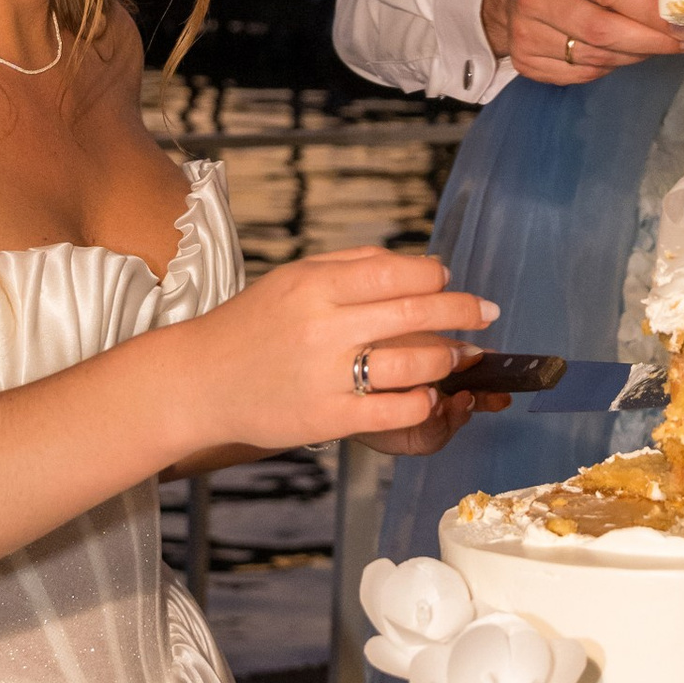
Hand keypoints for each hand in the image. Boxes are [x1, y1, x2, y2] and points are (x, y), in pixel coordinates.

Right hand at [173, 251, 497, 458]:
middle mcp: (323, 326)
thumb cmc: (251, 326)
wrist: (198, 382)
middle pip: (417, 313)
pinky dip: (423, 402)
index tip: (450, 281)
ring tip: (460, 357)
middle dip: (463, 312)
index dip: (437, 276)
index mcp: (316, 285)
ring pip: (414, 363)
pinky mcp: (326, 419)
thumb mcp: (293, 278)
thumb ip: (352, 265)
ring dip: (449, 359)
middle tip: (485, 314)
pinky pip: (395, 410)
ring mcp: (326, 376)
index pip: (399, 272)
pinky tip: (429, 395)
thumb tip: (417, 263)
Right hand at [481, 0, 683, 85]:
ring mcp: (524, 31)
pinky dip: (609, 66)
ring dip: (634, 54)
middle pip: (603, 31)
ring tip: (652, 42)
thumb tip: (669, 9)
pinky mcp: (525, 60)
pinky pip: (581, 75)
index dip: (653, 14)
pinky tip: (617, 49)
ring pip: (596, 57)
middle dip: (653, 42)